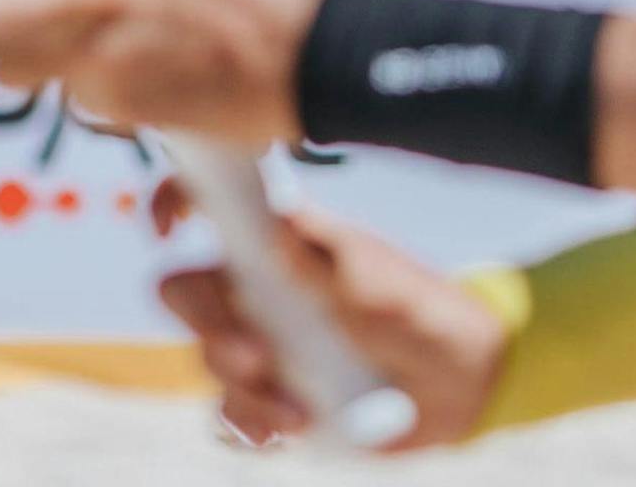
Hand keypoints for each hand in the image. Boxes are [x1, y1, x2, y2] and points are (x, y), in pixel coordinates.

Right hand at [152, 178, 508, 451]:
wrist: (465, 385)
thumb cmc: (424, 316)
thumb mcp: (380, 287)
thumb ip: (323, 264)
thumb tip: (273, 226)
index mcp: (277, 245)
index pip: (208, 206)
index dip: (172, 201)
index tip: (171, 227)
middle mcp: (258, 290)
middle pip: (187, 293)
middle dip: (208, 325)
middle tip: (255, 355)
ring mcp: (262, 345)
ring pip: (210, 361)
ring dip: (244, 391)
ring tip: (299, 413)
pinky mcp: (273, 399)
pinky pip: (232, 416)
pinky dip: (248, 427)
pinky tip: (283, 433)